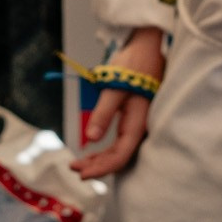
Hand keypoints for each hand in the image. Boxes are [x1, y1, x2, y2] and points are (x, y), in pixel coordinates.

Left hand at [73, 27, 166, 178]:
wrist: (148, 48)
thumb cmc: (133, 66)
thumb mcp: (114, 88)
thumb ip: (103, 114)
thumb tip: (91, 139)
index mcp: (137, 123)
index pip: (119, 156)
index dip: (101, 168)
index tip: (81, 173)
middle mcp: (139, 128)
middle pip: (119, 157)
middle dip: (96, 166)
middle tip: (74, 168)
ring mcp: (137, 124)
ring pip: (119, 151)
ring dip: (99, 159)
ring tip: (79, 162)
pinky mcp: (133, 119)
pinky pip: (120, 141)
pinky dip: (105, 149)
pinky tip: (93, 150)